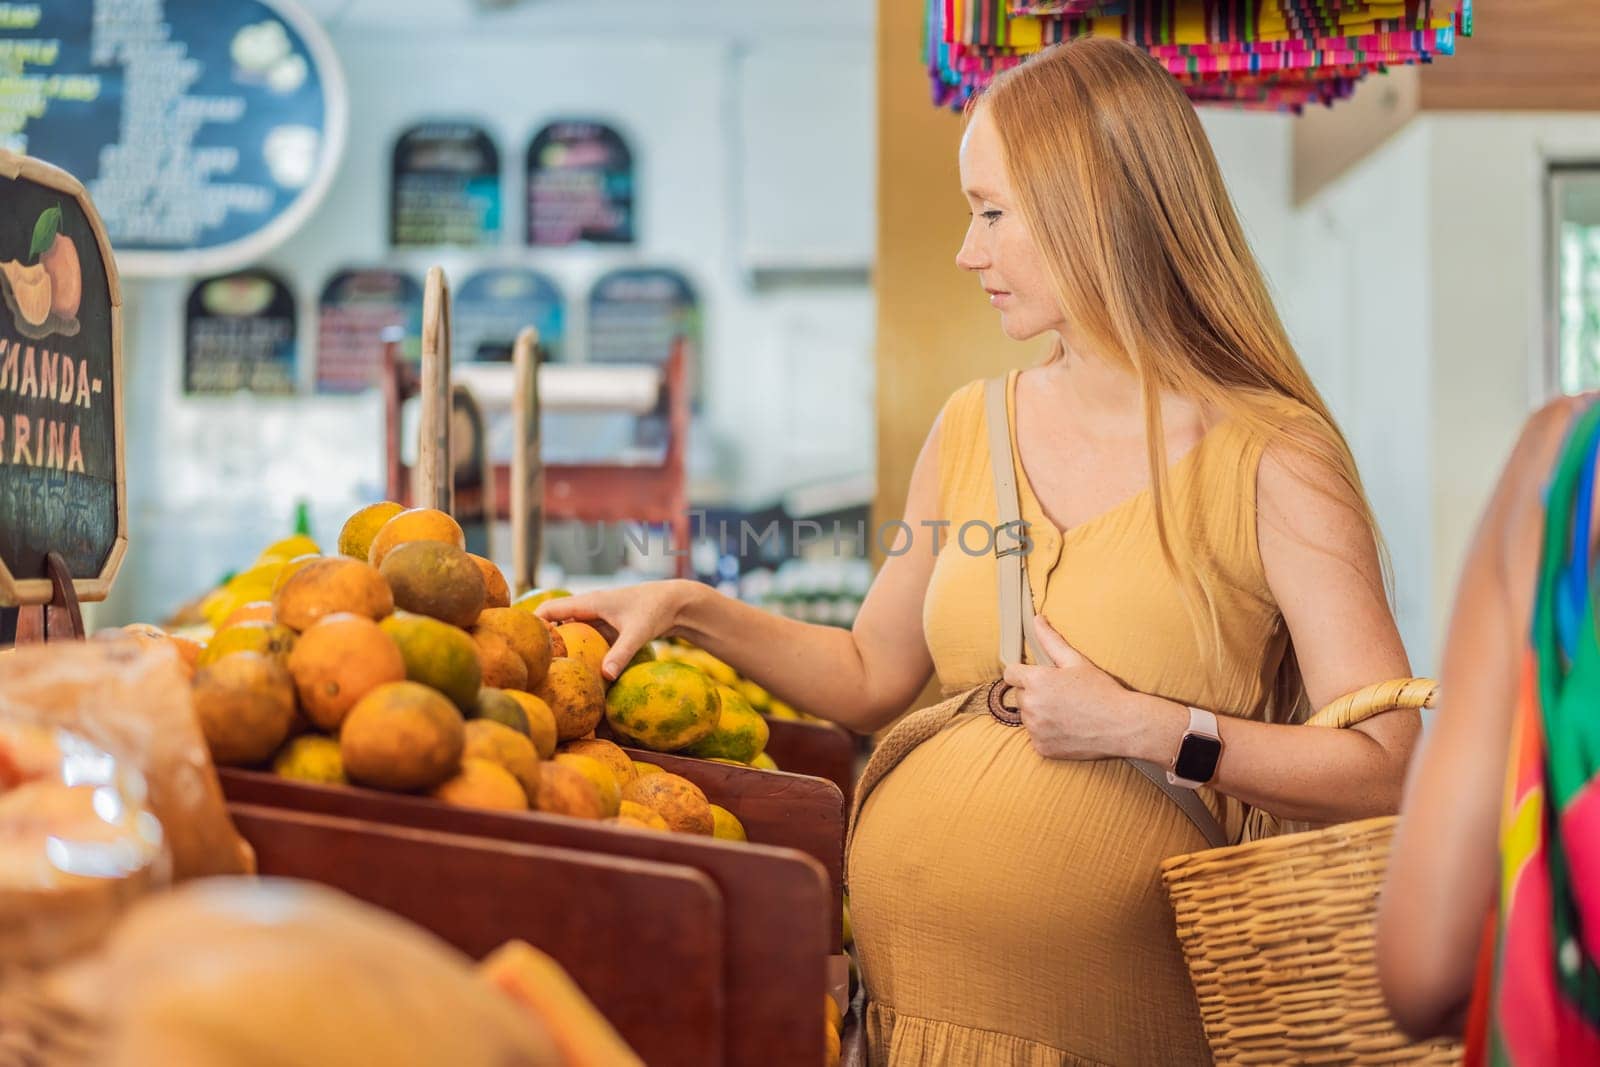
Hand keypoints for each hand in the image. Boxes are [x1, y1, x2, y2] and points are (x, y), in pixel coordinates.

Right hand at [536, 579, 699, 680]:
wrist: (676, 602)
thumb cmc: (656, 611)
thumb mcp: (637, 633)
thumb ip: (621, 654)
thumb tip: (604, 676)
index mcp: (589, 602)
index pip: (550, 609)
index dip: (533, 624)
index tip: (524, 645)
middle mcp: (589, 607)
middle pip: (555, 620)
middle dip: (543, 638)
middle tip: (533, 665)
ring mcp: (597, 616)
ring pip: (569, 629)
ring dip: (560, 644)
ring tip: (548, 670)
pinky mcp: (606, 625)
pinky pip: (584, 636)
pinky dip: (577, 648)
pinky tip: (576, 668)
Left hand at [1001, 615, 1150, 760]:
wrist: (1122, 725)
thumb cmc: (1101, 690)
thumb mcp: (1076, 661)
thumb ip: (1051, 640)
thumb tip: (1037, 619)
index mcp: (1037, 681)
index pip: (1010, 674)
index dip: (1023, 674)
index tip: (1037, 678)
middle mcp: (1031, 705)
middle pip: (1019, 696)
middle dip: (1034, 694)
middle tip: (1061, 696)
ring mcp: (1035, 729)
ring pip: (1027, 717)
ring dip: (1040, 715)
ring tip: (1067, 713)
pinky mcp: (1042, 748)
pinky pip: (1036, 737)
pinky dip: (1047, 734)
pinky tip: (1068, 729)